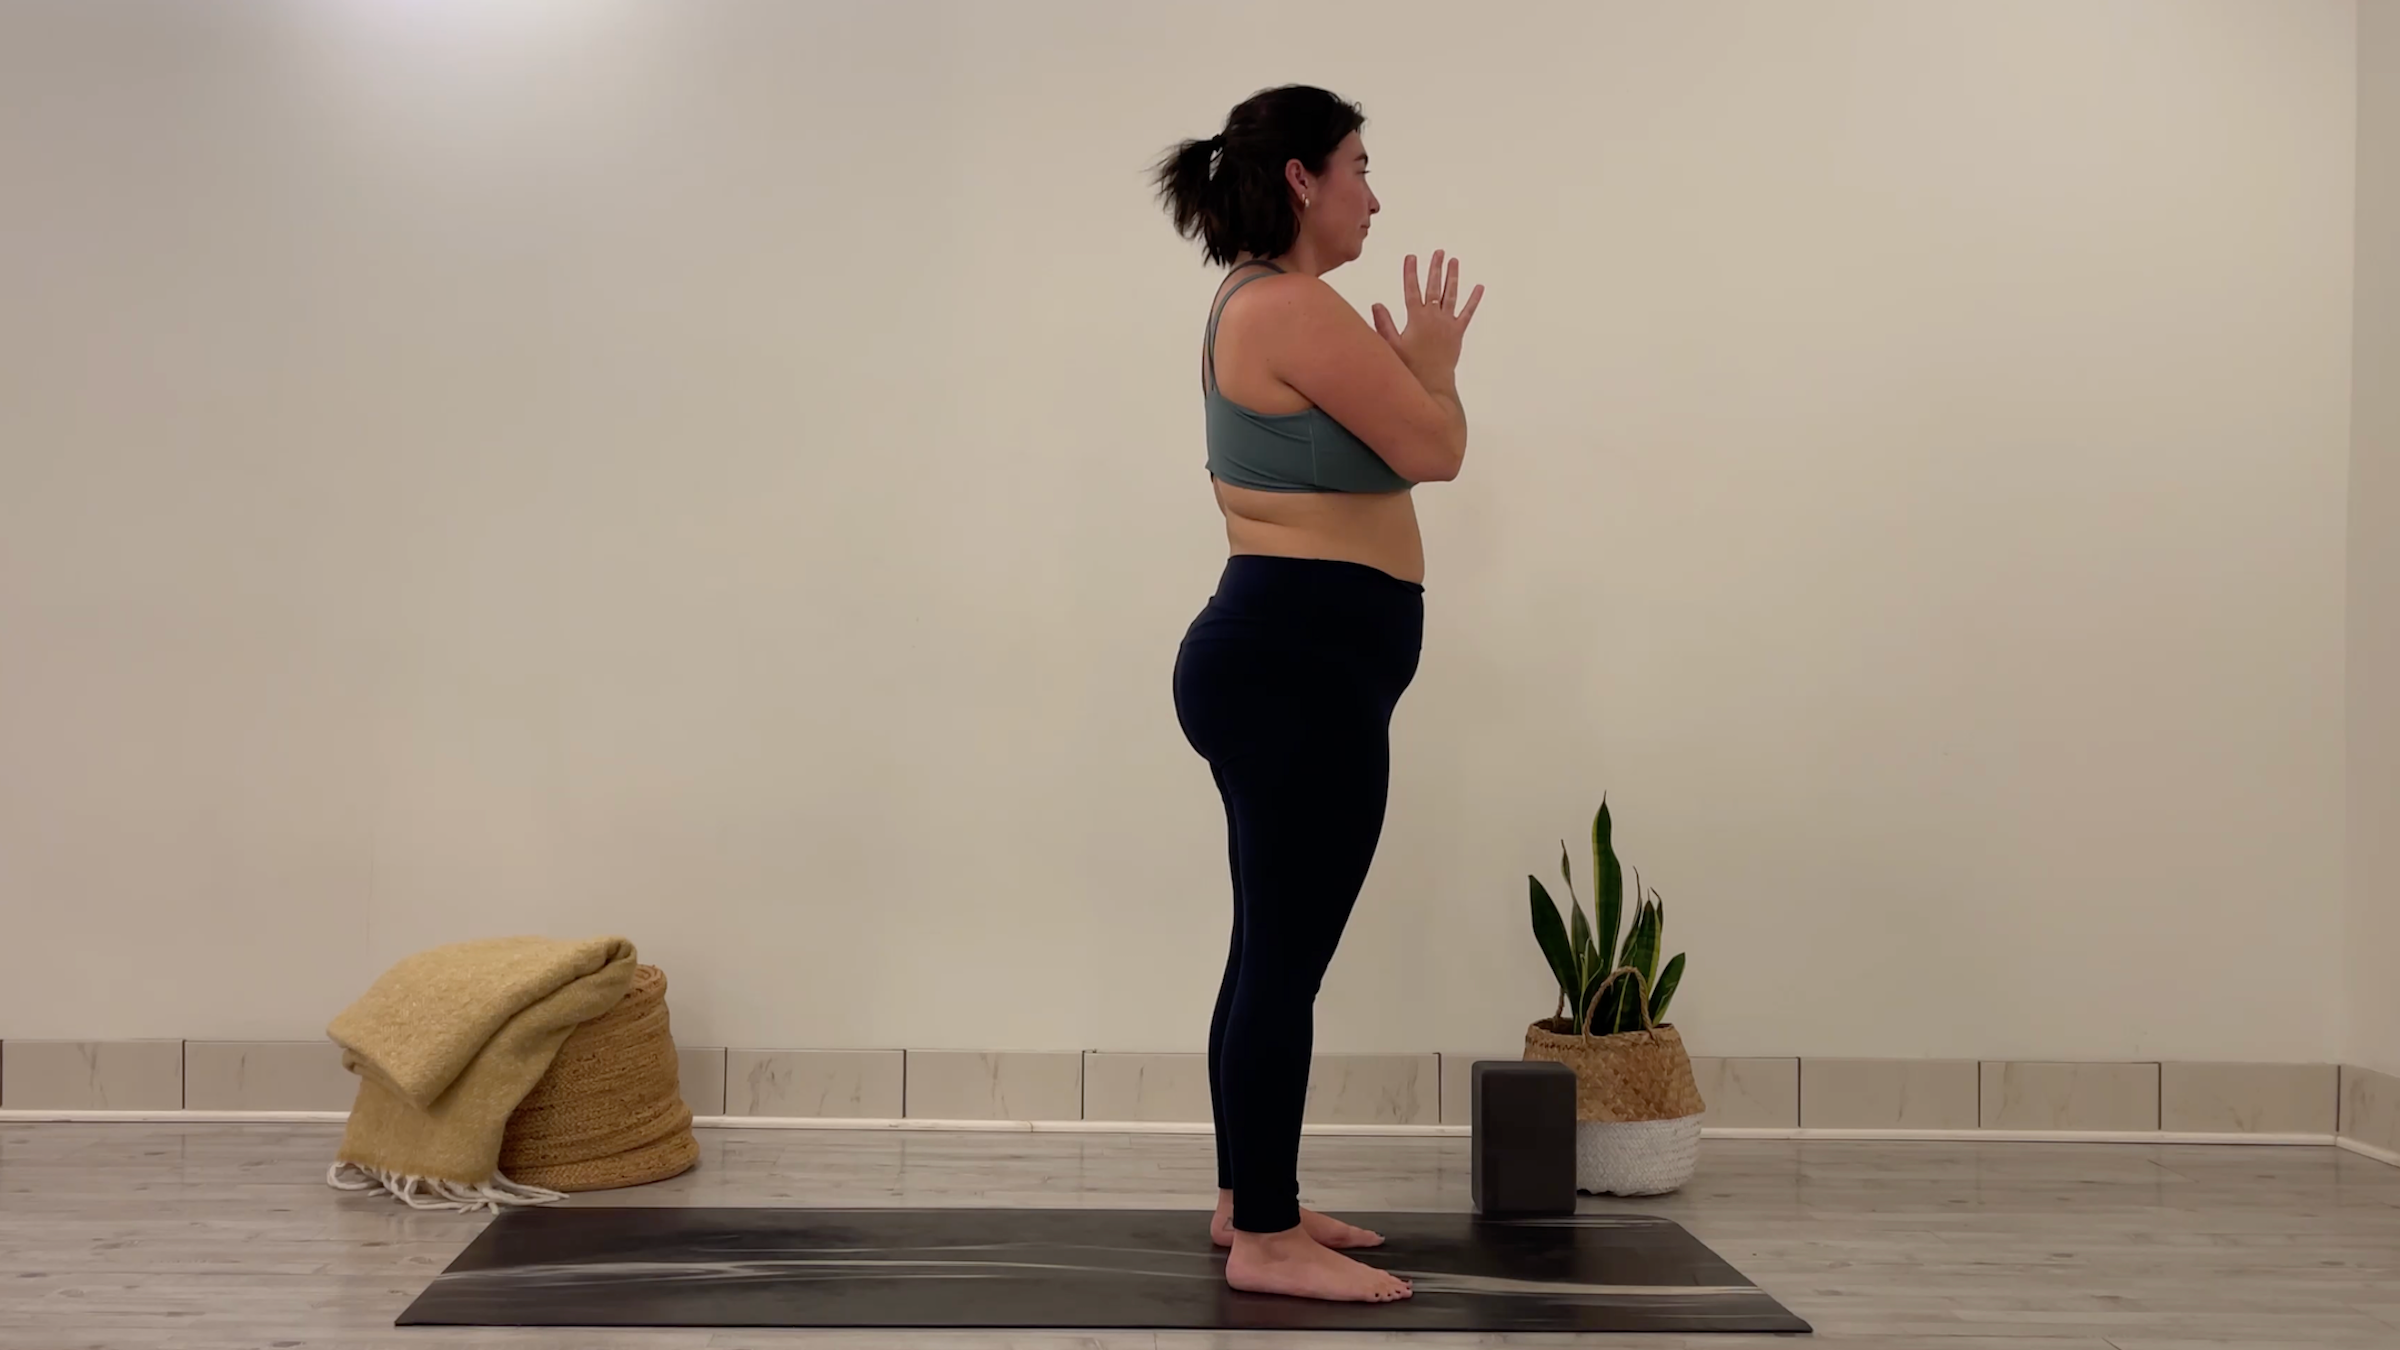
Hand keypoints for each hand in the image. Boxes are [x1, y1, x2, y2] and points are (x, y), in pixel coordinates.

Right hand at [1371, 249, 1482, 385]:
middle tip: (1438, 253)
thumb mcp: (1391, 346)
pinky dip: (1474, 300)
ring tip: (1454, 261)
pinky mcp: (1458, 333)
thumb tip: (1377, 304)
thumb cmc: (1410, 367)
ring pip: (1451, 295)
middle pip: (1434, 287)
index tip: (1411, 257)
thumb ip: (1384, 324)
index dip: (1411, 273)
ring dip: (1453, 277)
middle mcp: (1433, 317)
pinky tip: (1479, 287)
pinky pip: (1468, 313)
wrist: (1432, 383)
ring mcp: (1448, 323)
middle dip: (1435, 268)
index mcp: (1416, 318)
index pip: (1412, 290)